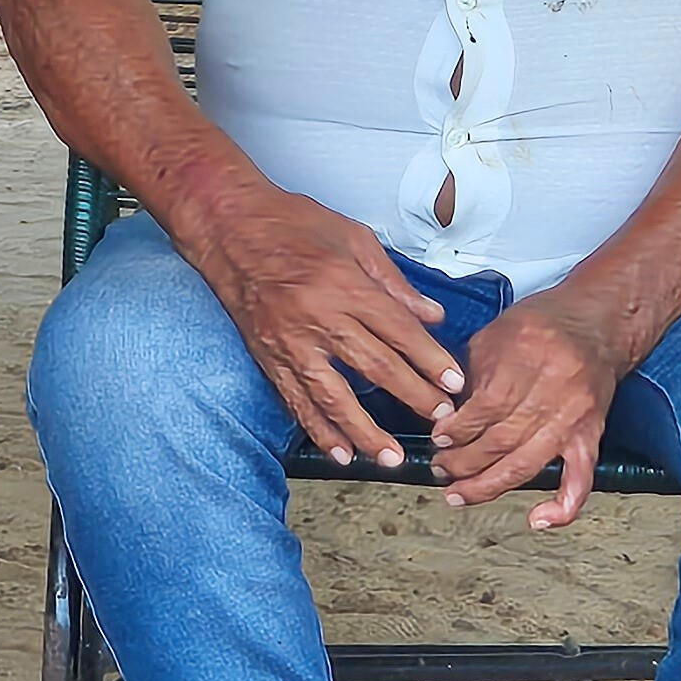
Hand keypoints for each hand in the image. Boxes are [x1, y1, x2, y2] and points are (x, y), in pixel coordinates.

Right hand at [165, 177, 463, 470]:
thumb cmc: (290, 222)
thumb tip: (431, 316)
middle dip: (413, 397)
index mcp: (344, 284)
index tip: (454, 383)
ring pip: (334, 396)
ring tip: (392, 457)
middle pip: (375, 367)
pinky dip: (319, 429)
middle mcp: (318, 317)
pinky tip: (340, 452)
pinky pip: (296, 400)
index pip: (398, 331)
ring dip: (365, 431)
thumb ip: (394, 282)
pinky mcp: (268, 356)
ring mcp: (290, 342)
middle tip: (441, 421)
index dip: (430, 360)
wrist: (227, 226)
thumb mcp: (353, 237)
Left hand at [432, 292, 631, 525]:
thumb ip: (469, 373)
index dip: (456, 430)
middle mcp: (554, 390)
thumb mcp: (496, 334)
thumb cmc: (542, 325)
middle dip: (463, 461)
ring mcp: (574, 418)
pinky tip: (537, 520)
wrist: (598, 323)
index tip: (438, 439)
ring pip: (527, 464)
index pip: (485, 408)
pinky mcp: (591, 436)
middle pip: (501, 440)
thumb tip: (444, 415)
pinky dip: (562, 506)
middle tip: (441, 468)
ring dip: (489, 486)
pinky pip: (580, 479)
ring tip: (459, 494)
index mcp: (527, 357)